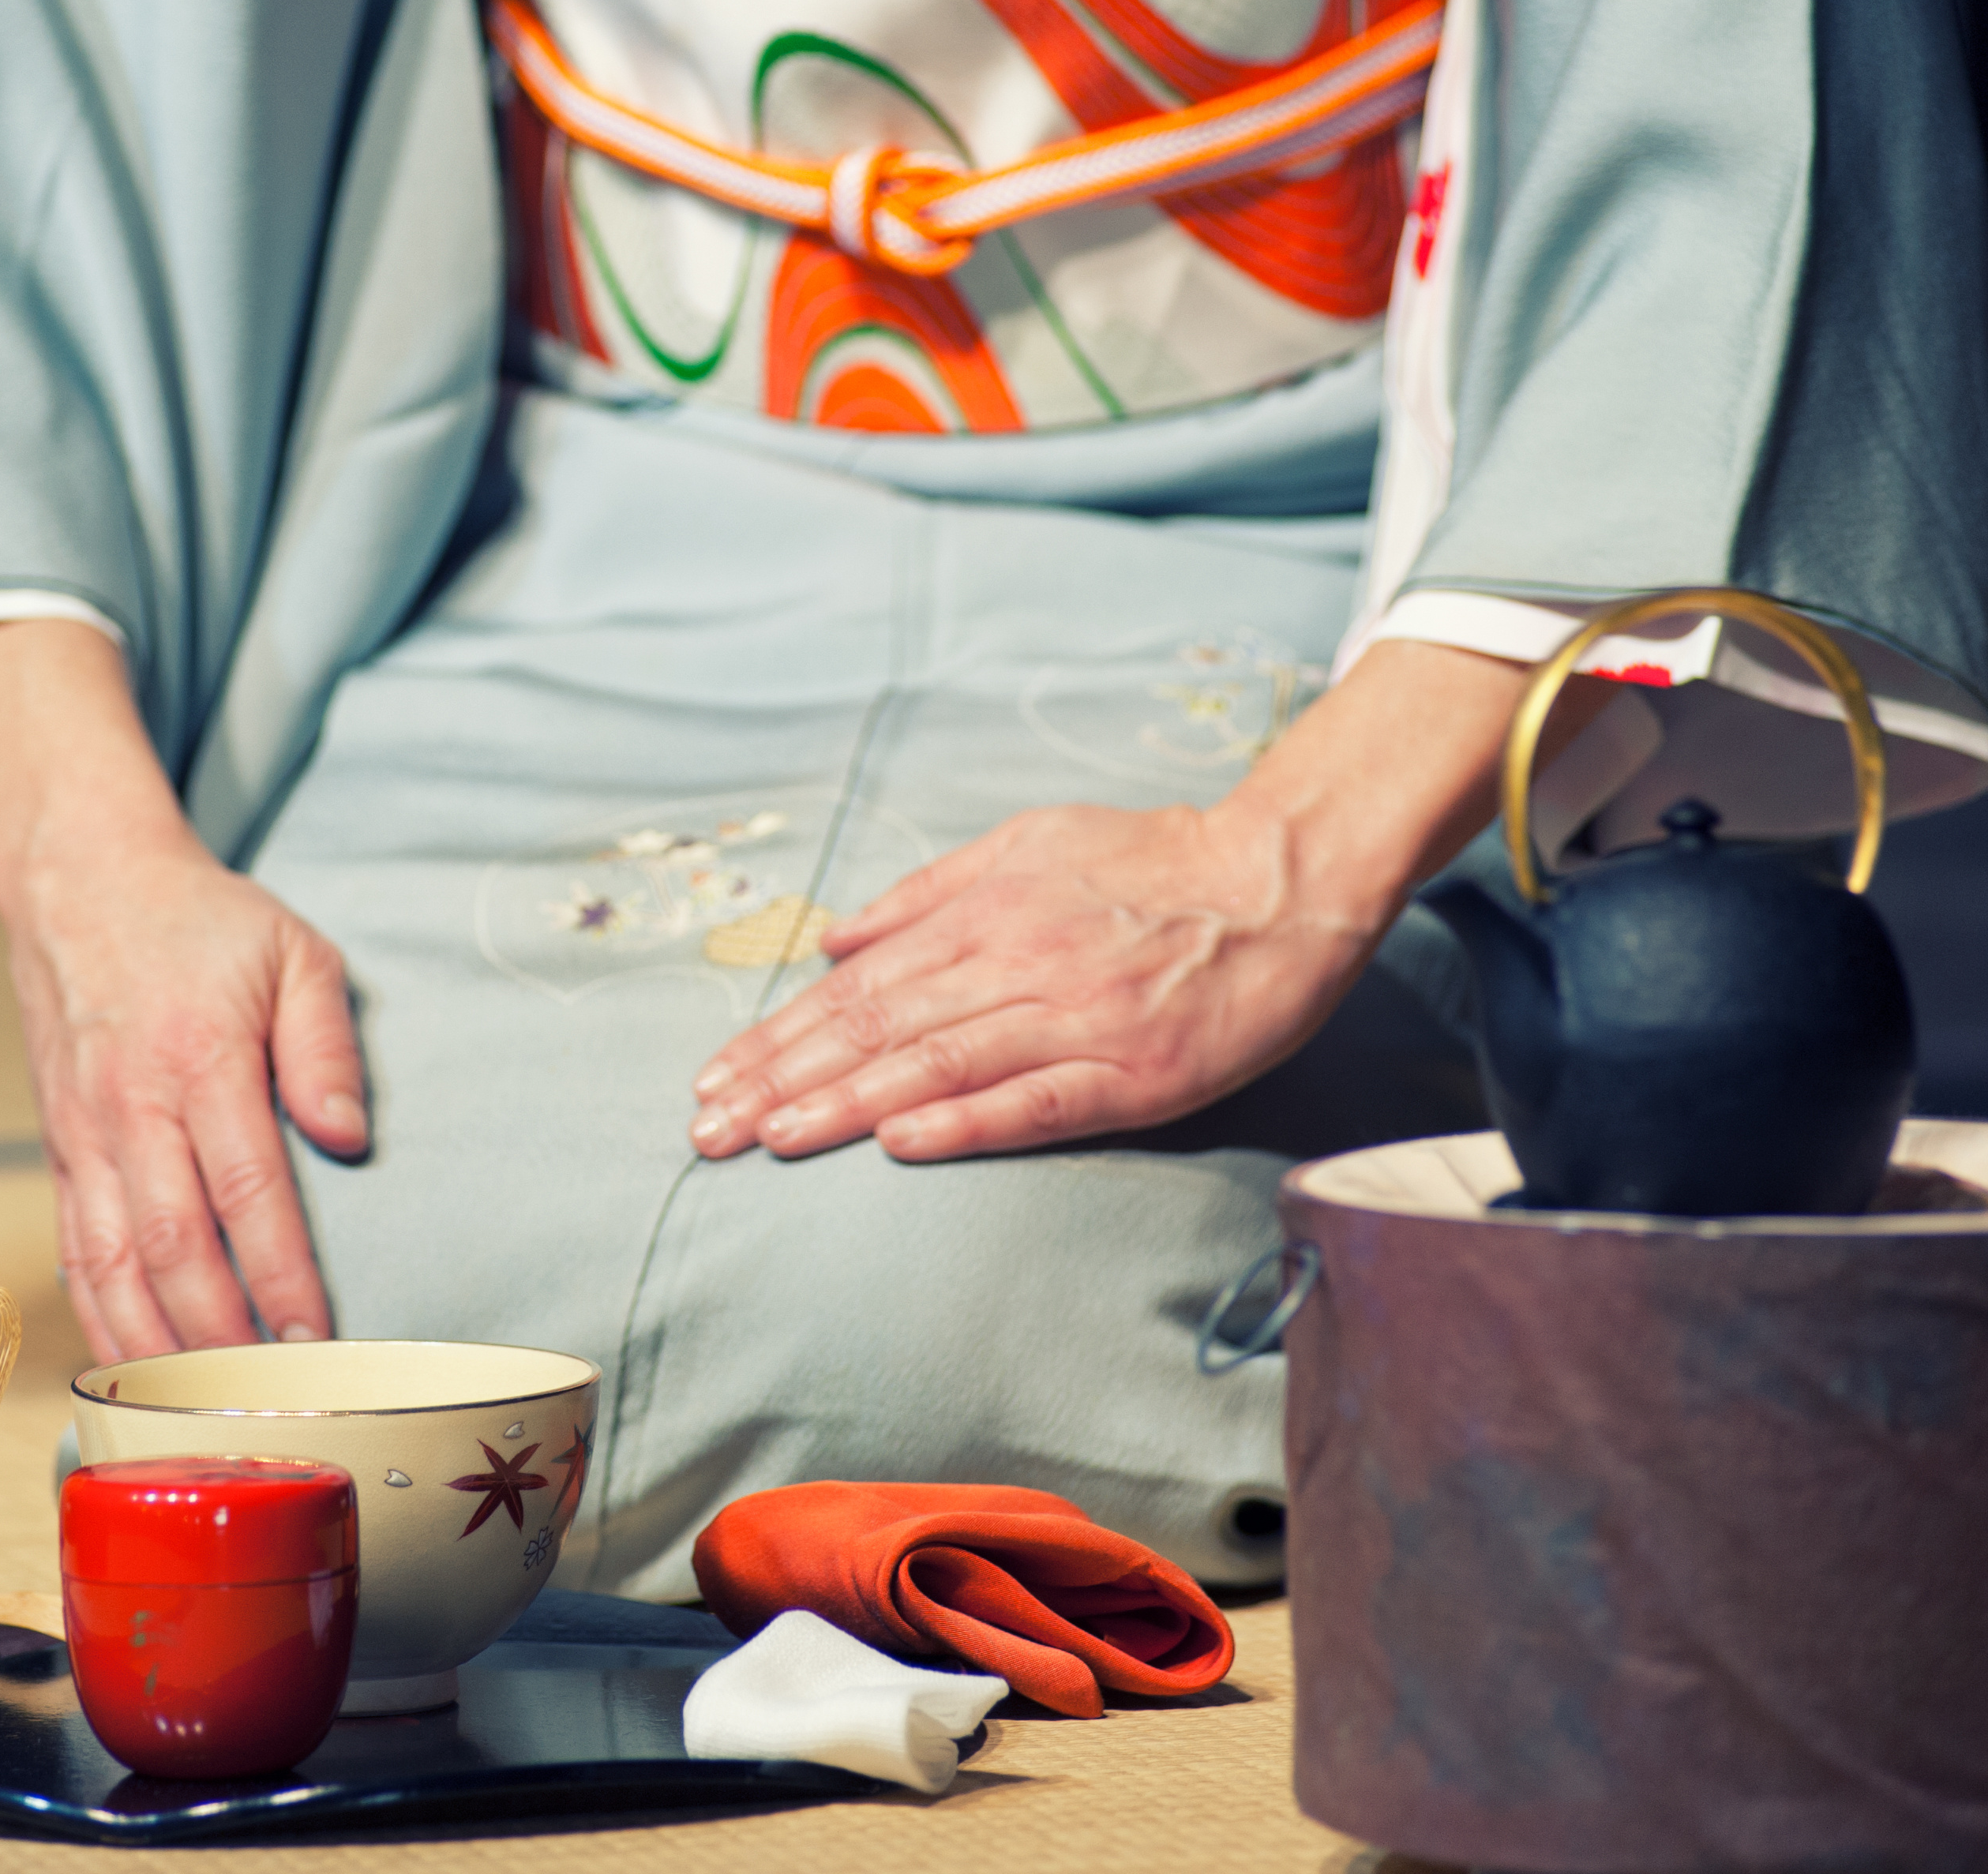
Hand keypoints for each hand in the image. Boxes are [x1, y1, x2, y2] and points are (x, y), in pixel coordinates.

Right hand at [0, 623, 367, 1362]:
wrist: (80, 884)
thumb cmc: (201, 924)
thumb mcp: (294, 951)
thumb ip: (327, 1044)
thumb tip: (348, 1139)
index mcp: (200, 1059)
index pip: (247, 1191)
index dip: (282, 1276)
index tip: (318, 1339)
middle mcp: (132, 1107)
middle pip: (172, 1248)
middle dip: (220, 1340)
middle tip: (269, 1404)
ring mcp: (84, 1136)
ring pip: (110, 1266)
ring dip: (156, 1349)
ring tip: (203, 1413)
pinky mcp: (58, 1152)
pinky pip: (74, 1254)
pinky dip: (102, 1320)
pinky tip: (135, 1369)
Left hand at [685, 639, 1602, 1161]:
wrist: (1279, 879)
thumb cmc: (1149, 862)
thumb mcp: (1025, 843)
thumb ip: (926, 892)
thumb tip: (833, 936)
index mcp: (985, 912)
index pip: (857, 989)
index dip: (780, 1038)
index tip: (715, 1081)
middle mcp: (1016, 961)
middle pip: (878, 1029)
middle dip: (783, 1081)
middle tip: (708, 1130)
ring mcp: (1075, 1017)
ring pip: (939, 1065)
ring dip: (845, 1106)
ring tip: (770, 1139)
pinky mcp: (1135, 1068)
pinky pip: (1038, 1100)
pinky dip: (966, 1121)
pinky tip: (900, 1143)